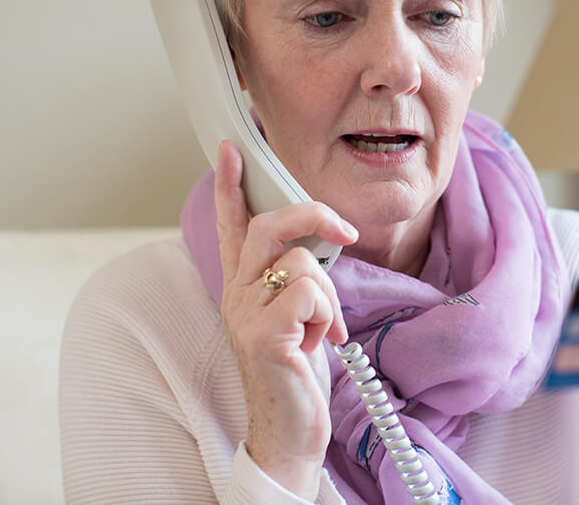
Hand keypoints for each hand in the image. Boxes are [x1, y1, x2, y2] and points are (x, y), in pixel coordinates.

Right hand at [214, 140, 357, 499]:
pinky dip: (327, 317)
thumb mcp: (295, 316)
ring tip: (321, 330)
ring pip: (303, 263)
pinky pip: (309, 294)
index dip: (231, 185)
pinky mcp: (262, 335)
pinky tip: (318, 343)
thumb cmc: (296, 372)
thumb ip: (297, 280)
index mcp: (243, 285)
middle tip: (346, 232)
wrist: (288, 431)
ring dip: (329, 297)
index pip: (232, 225)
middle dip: (314, 215)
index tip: (231, 147)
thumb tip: (323, 244)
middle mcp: (236, 293)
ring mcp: (244, 314)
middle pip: (269, 225)